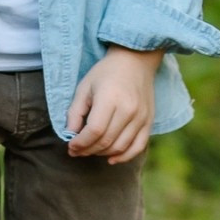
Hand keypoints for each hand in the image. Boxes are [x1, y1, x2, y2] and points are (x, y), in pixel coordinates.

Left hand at [66, 46, 161, 162]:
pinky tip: (111, 159)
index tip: (70, 147)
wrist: (135, 61)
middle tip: (76, 151)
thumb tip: (70, 135)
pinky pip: (138, 146)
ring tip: (90, 150)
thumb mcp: (84, 87)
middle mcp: (128, 110)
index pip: (94, 131)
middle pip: (106, 141)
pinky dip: (124, 156)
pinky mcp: (149, 121)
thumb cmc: (105, 73)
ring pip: (120, 147)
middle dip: (87, 150)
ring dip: (102, 154)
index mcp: (110, 99)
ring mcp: (141, 117)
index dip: (80, 143)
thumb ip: (75, 112)